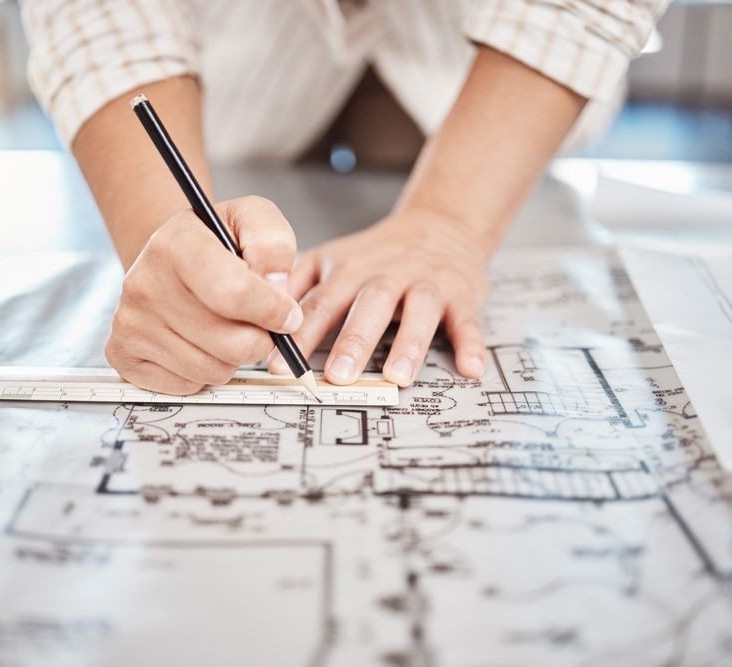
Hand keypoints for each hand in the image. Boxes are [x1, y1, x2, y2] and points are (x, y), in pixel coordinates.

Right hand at [106, 196, 303, 393]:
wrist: (169, 257)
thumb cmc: (215, 242)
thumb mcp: (251, 220)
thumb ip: (273, 243)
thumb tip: (277, 289)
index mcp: (176, 244)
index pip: (233, 292)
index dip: (272, 311)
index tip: (287, 314)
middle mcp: (144, 283)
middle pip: (231, 343)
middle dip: (259, 339)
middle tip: (257, 323)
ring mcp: (131, 323)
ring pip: (213, 370)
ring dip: (233, 357)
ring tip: (225, 327)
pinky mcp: (125, 355)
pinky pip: (189, 385)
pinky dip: (204, 372)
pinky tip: (199, 342)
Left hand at [269, 207, 489, 386]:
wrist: (441, 225)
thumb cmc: (379, 254)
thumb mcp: (332, 259)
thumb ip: (298, 284)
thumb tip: (260, 313)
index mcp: (350, 269)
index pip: (319, 303)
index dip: (299, 333)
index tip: (281, 364)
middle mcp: (387, 276)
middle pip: (368, 306)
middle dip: (353, 341)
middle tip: (339, 375)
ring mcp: (426, 285)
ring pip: (420, 312)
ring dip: (410, 344)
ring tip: (399, 375)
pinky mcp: (462, 296)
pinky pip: (467, 321)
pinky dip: (471, 344)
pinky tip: (470, 367)